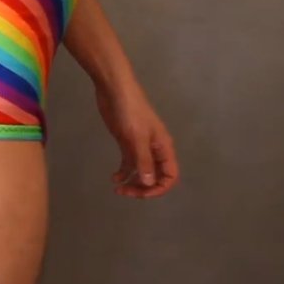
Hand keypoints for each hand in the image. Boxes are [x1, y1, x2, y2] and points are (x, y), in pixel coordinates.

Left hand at [95, 80, 178, 198]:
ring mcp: (140, 145)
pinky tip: (113, 178)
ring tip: (118, 189)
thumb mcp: (137, 137)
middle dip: (143, 187)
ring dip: (132, 182)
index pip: (170, 175)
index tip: (141, 193)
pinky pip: (129, 162)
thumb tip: (149, 183)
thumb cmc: (129, 111)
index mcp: (163, 147)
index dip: (159, 188)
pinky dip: (123, 172)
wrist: (114, 89)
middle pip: (155, 176)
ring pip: (141, 171)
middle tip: (125, 192)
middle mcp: (154, 149)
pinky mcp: (126, 141)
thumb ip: (143, 160)